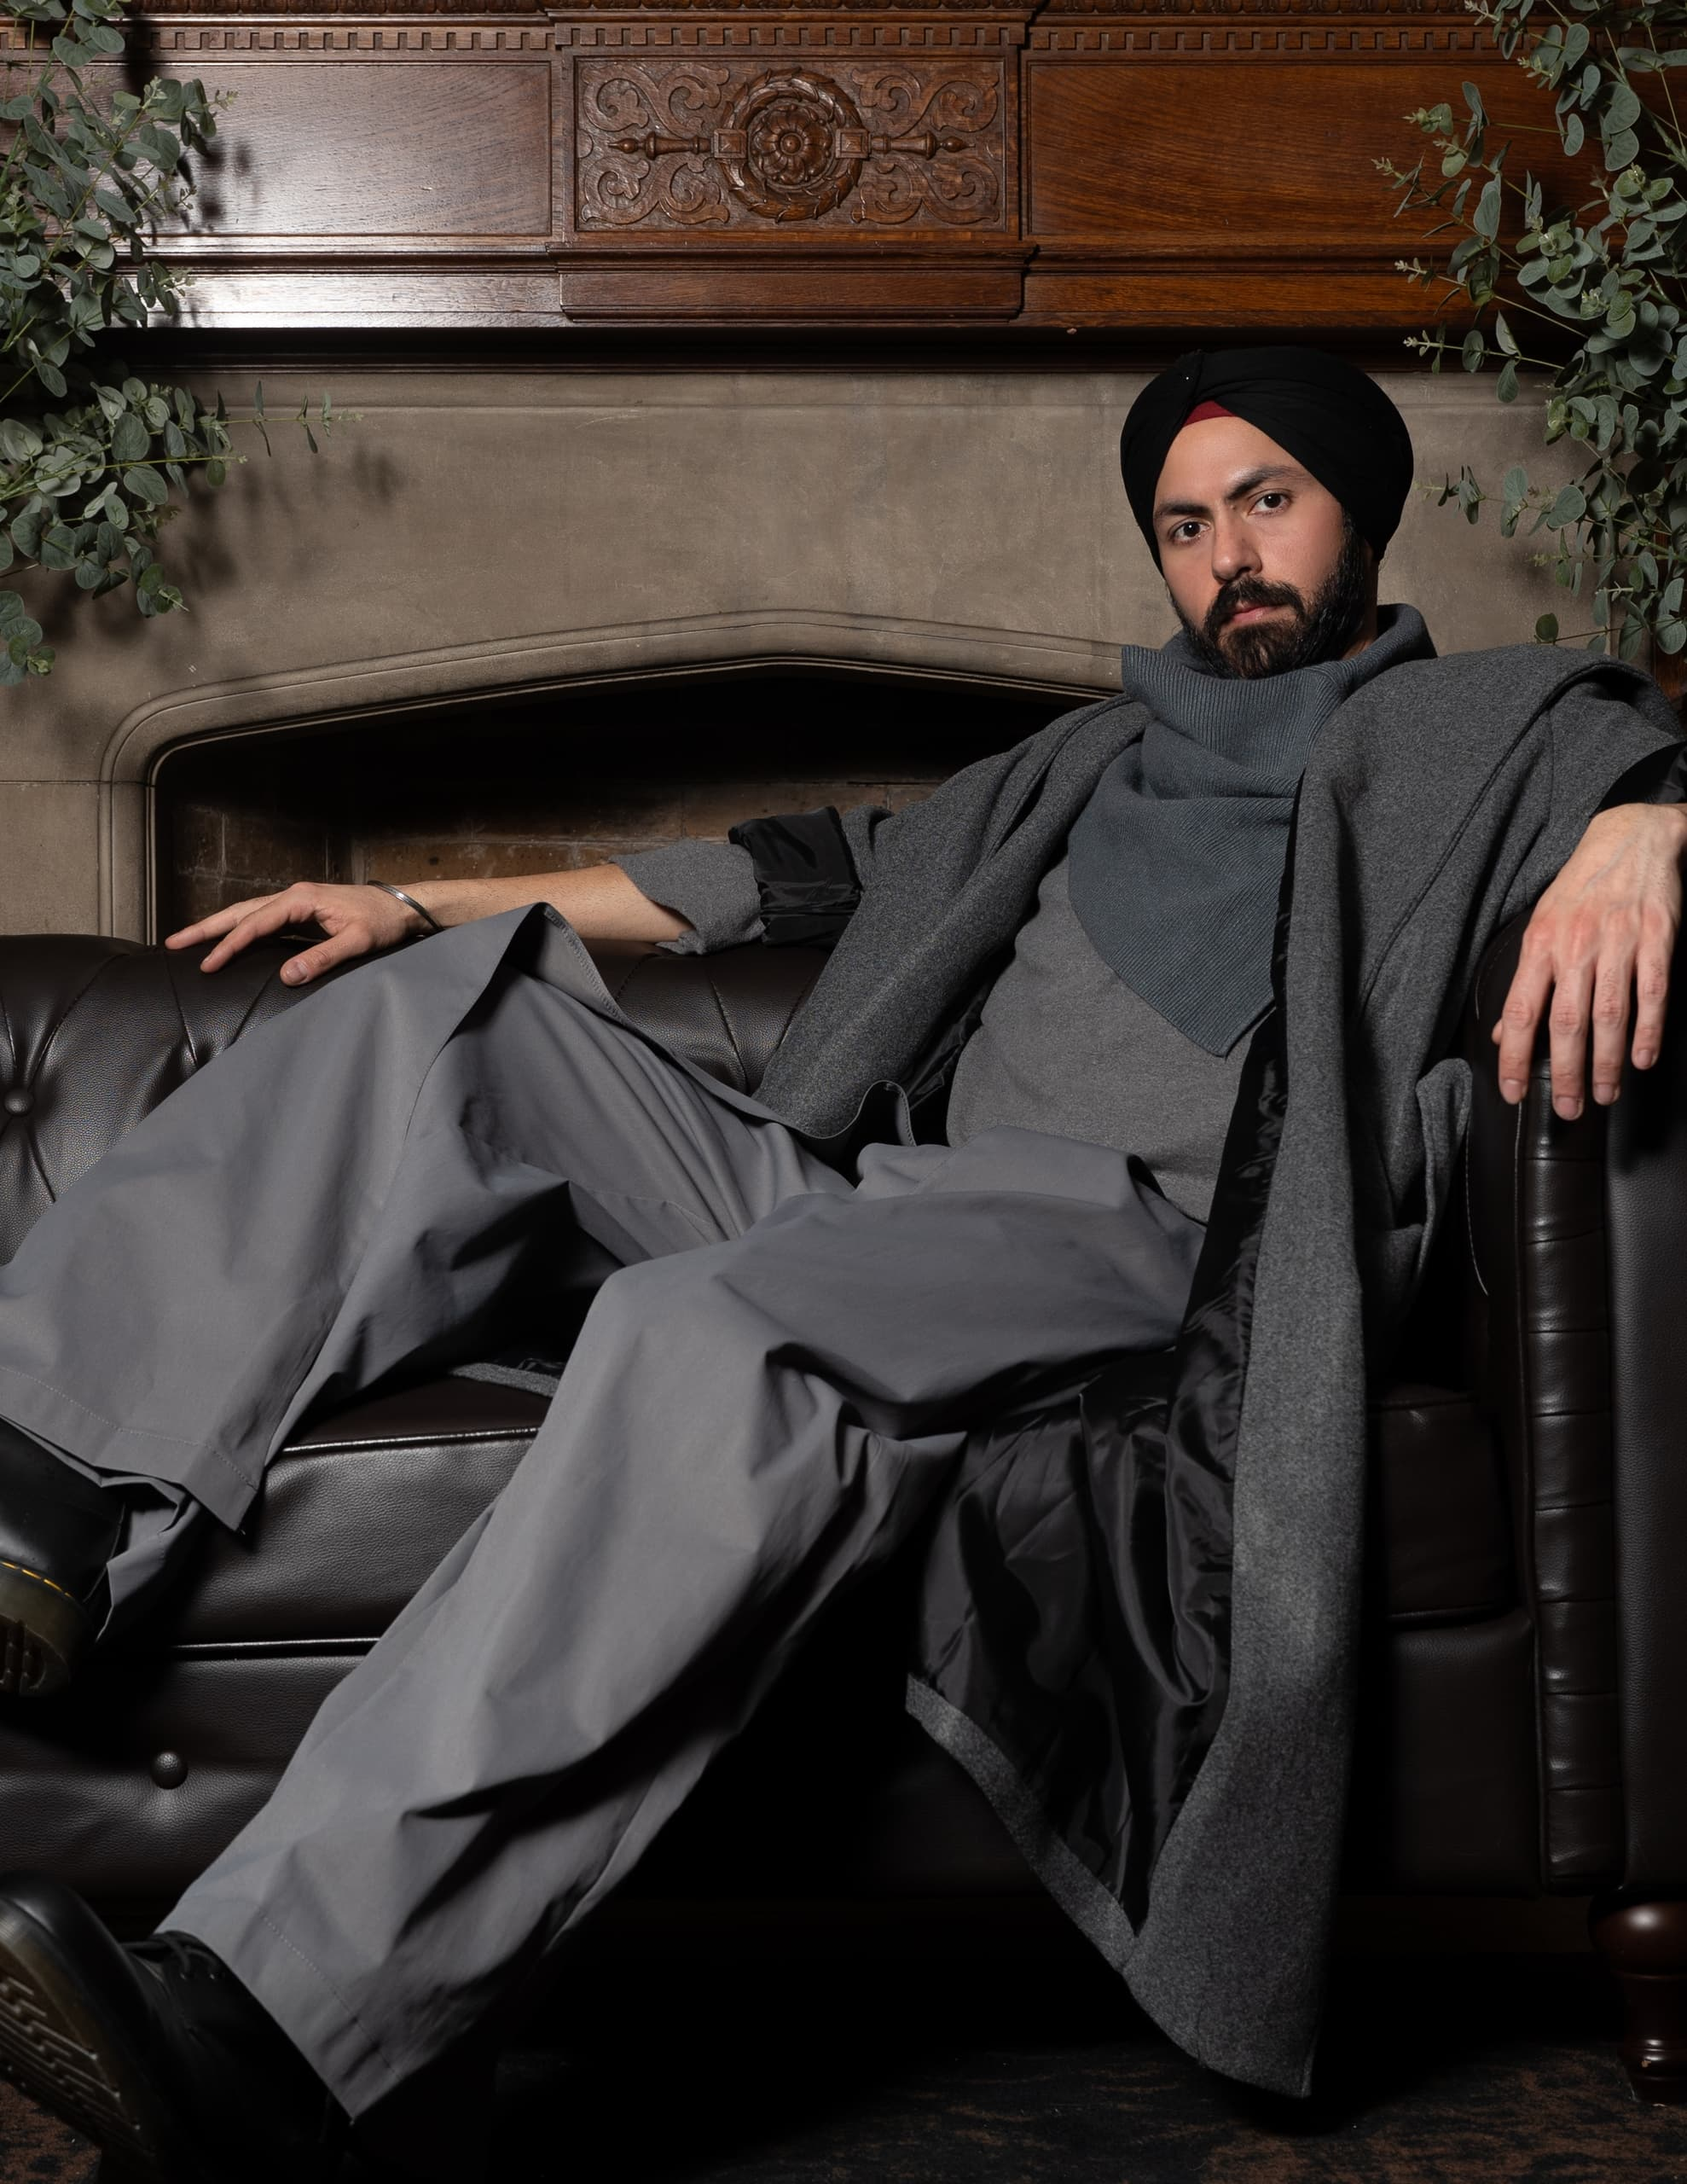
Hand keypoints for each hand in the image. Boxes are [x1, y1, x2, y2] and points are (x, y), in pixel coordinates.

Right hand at [165, 882, 425, 983]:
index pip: (255, 924)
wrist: (404, 906)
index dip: (230, 946)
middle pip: (240, 912)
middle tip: (173, 942)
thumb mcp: (358, 942)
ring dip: (219, 926)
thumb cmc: (383, 922)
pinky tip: (229, 939)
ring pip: (248, 912)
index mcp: (302, 900)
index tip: (208, 965)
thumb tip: (286, 976)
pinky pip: (262, 918)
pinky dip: (240, 927)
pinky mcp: (301, 911)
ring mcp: (296, 902)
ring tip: (189, 939)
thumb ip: (323, 958)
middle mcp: (294, 896)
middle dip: (207, 928)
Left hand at [1493, 802, 1686, 1117]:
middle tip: (1569, 1109)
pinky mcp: (1657, 938)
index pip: (1519, 1012)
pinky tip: (1642, 1059)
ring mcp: (1619, 942)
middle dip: (1565, 1073)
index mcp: (1540, 945)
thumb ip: (1525, 982)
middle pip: (1566, 1022)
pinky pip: (1652, 992)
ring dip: (1608, 1062)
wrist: (1631, 839)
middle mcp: (1576, 945)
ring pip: (1610, 1015)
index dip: (1513, 1057)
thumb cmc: (1581, 889)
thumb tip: (1503, 1032)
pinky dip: (1649, 1030)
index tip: (1513, 1092)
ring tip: (1606, 1094)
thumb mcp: (1540, 926)